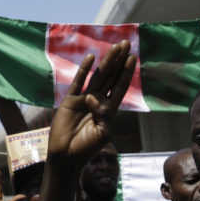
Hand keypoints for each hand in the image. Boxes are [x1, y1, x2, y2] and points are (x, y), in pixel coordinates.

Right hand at [47, 41, 135, 163]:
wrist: (66, 156)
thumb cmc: (86, 148)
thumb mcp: (102, 132)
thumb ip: (102, 115)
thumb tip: (93, 98)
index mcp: (109, 110)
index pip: (120, 87)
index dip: (126, 72)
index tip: (133, 57)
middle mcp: (98, 101)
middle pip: (110, 77)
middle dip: (119, 61)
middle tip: (126, 44)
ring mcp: (84, 99)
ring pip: (97, 76)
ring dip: (106, 62)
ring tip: (115, 47)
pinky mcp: (70, 100)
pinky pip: (78, 82)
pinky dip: (84, 70)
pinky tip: (90, 58)